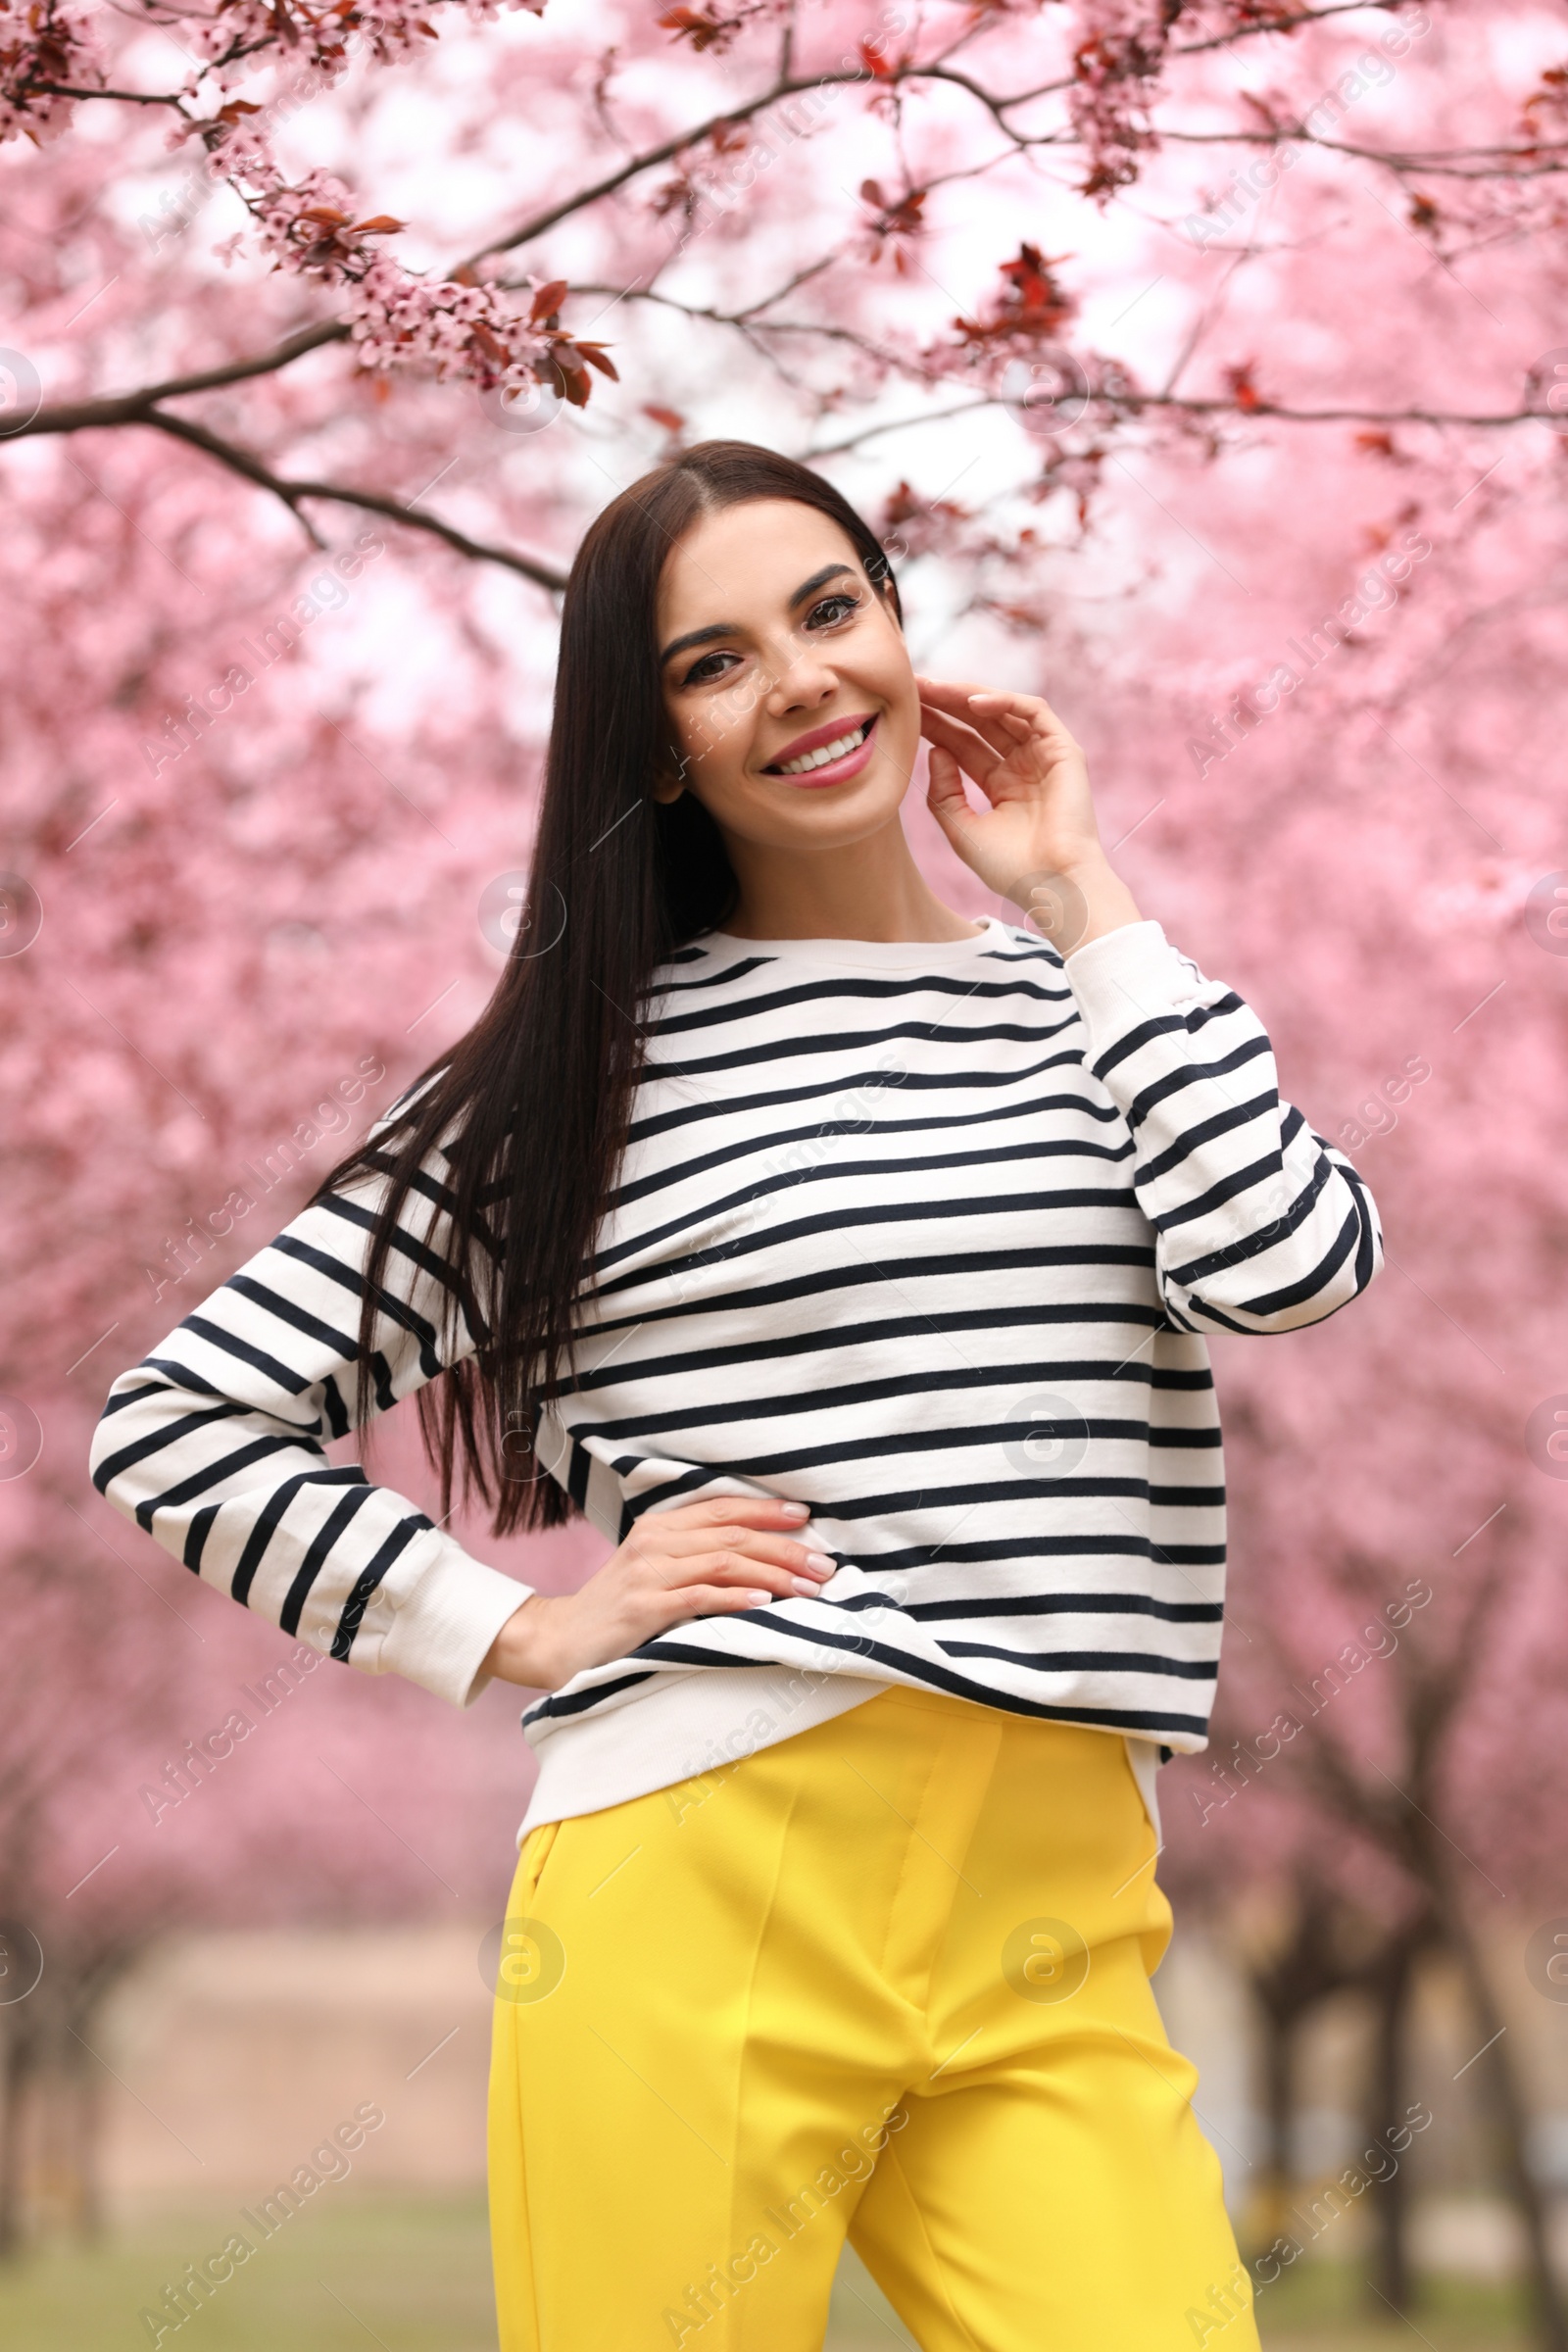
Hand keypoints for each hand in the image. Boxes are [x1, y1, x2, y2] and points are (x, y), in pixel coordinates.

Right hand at [479, 1496, 836, 1692]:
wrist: (561, 1639)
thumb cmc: (617, 1609)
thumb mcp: (655, 1570)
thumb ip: (695, 1557)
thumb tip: (759, 1559)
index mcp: (660, 1526)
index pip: (724, 1508)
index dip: (768, 1510)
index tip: (808, 1519)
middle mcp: (654, 1541)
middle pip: (732, 1533)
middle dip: (785, 1548)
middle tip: (824, 1565)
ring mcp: (647, 1573)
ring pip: (723, 1561)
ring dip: (773, 1572)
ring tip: (808, 1587)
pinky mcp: (643, 1606)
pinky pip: (699, 1596)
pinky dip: (736, 1596)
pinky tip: (764, 1601)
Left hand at [917, 676, 1141, 952]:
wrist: (1053, 885)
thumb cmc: (1010, 868)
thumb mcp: (962, 829)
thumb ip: (944, 793)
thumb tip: (935, 751)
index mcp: (1001, 786)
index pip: (962, 745)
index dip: (935, 725)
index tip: (904, 709)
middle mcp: (1022, 766)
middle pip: (979, 723)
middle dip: (946, 703)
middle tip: (913, 686)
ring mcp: (1044, 756)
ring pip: (1003, 711)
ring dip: (968, 695)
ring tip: (934, 688)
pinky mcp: (1064, 751)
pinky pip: (1035, 712)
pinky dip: (1005, 701)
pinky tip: (972, 701)